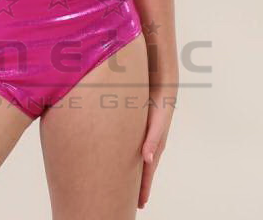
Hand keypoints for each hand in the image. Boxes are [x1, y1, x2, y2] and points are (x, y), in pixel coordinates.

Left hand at [138, 88, 176, 208]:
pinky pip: (137, 147)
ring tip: (130, 185)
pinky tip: (129, 158)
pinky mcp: (143, 128)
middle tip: (133, 202)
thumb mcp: (156, 123)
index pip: (147, 172)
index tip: (140, 204)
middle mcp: (152, 144)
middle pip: (145, 169)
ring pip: (141, 160)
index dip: (144, 188)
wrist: (162, 85)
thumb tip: (147, 160)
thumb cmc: (160, 105)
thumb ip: (152, 140)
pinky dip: (134, 158)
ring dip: (137, 172)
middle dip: (140, 185)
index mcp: (156, 146)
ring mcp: (148, 136)